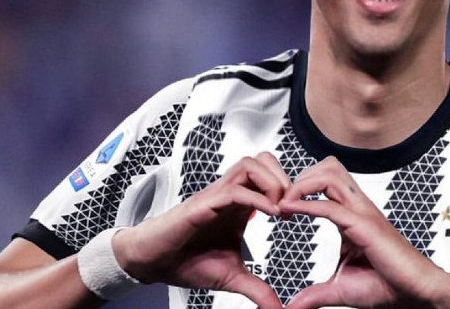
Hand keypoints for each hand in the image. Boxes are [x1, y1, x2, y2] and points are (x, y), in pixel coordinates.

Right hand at [112, 152, 289, 308]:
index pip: (269, 174)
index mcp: (238, 204)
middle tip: (292, 206)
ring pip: (250, 164)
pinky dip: (257, 198)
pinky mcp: (203, 204)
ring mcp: (216, 196)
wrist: (152, 263)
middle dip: (285, 177)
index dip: (289, 187)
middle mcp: (229, 193)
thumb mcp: (232, 277)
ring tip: (281, 209)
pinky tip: (270, 215)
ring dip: (272, 182)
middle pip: (263, 159)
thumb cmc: (186, 261)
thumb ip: (257, 289)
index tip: (297, 214)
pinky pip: (234, 190)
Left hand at [278, 157, 449, 308]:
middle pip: (326, 167)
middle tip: (279, 200)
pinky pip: (330, 206)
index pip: (324, 182)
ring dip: (301, 183)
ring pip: (329, 174)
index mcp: (351, 215)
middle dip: (298, 176)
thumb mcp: (341, 288)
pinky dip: (306, 204)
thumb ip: (315, 294)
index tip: (279, 208)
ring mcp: (362, 213)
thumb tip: (293, 307)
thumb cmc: (387, 286)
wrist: (416, 294)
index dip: (299, 188)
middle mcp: (357, 207)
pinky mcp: (365, 226)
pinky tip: (289, 210)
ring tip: (284, 203)